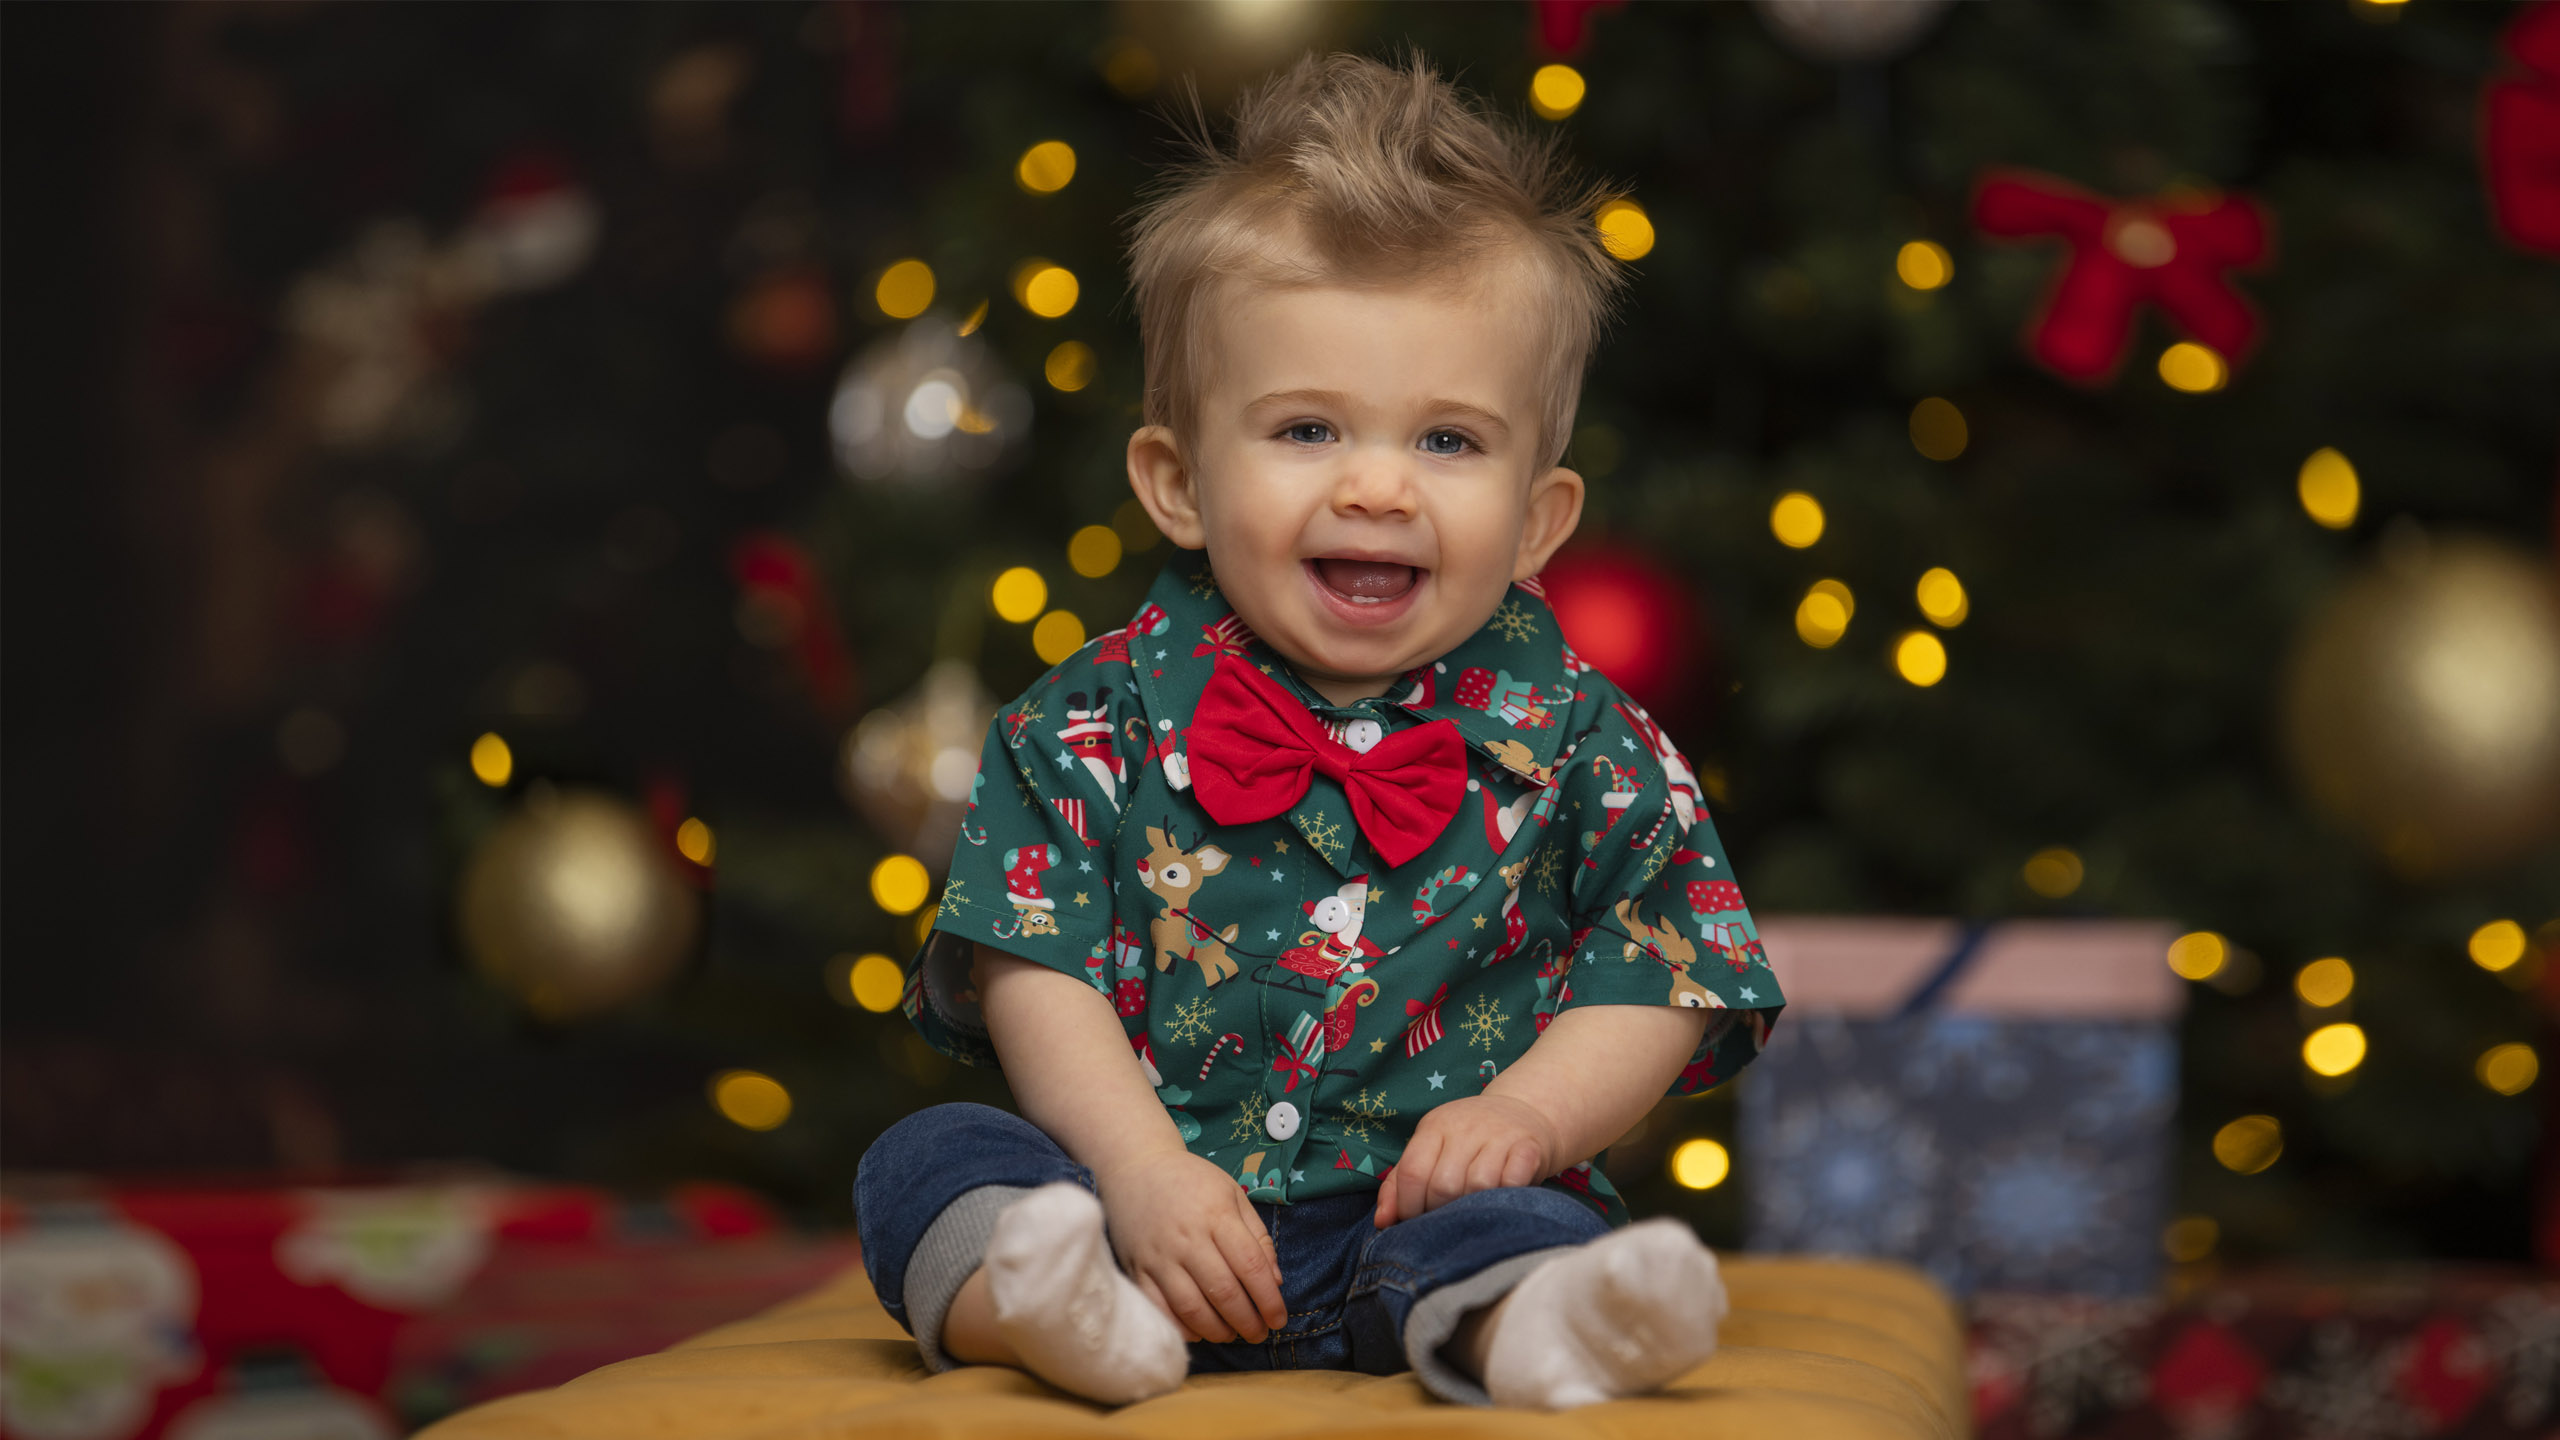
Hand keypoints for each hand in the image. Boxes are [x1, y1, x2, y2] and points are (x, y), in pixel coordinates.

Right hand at [1094, 1148, 1287, 1343]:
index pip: (1250, 1266)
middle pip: (1224, 1292)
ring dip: (1217, 1329)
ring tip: (1231, 1334)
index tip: (1279, 1319)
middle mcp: (1187, 1238)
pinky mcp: (1136, 1268)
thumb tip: (1275, 1282)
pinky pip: (1158, 1308)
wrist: (1135, 1166)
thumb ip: (1257, 1237)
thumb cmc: (1192, 1180)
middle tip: (1259, 1334)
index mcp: (1217, 1215)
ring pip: (1191, 1307)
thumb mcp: (1233, 1194)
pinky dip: (1180, 1327)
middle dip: (1247, 1321)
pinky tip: (1198, 1330)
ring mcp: (1159, 1256)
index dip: (1268, 1300)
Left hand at [1374, 1093, 1560, 1228]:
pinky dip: (1505, 1196)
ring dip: (1473, 1207)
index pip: (1412, 1172)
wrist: (1524, 1111)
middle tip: (1444, 1219)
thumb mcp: (1431, 1149)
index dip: (1408, 1206)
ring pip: (1478, 1186)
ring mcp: (1500, 1134)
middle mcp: (1466, 1126)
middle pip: (1443, 1185)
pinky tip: (1501, 1199)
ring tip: (1472, 1210)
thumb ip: (1400, 1183)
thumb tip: (1382, 1222)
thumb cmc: (1468, 1140)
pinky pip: (1513, 1182)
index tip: (1413, 1222)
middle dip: (1439, 1212)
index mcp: (1435, 1125)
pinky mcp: (1529, 1147)